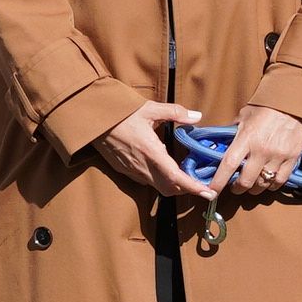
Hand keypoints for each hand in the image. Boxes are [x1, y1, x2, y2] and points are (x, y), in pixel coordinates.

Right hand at [88, 100, 212, 204]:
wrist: (92, 119)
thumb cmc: (121, 112)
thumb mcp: (150, 108)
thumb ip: (175, 112)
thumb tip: (197, 116)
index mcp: (151, 152)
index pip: (176, 178)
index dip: (194, 187)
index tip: (208, 193)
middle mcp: (142, 167)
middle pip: (170, 189)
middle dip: (186, 189)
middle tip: (199, 182)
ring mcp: (132, 171)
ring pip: (157, 186)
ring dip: (172, 185)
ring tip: (184, 175)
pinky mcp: (124, 171)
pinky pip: (145, 181)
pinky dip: (158, 179)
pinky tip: (161, 166)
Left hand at [205, 104, 301, 203]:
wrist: (295, 102)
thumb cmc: (267, 107)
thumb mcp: (244, 116)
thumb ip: (232, 132)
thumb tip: (219, 145)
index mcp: (247, 137)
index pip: (229, 164)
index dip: (219, 181)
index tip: (213, 190)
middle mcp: (262, 149)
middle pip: (246, 181)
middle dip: (237, 188)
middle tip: (235, 187)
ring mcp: (278, 156)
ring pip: (263, 184)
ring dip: (254, 188)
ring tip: (252, 184)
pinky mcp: (292, 158)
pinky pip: (280, 181)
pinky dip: (271, 185)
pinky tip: (268, 181)